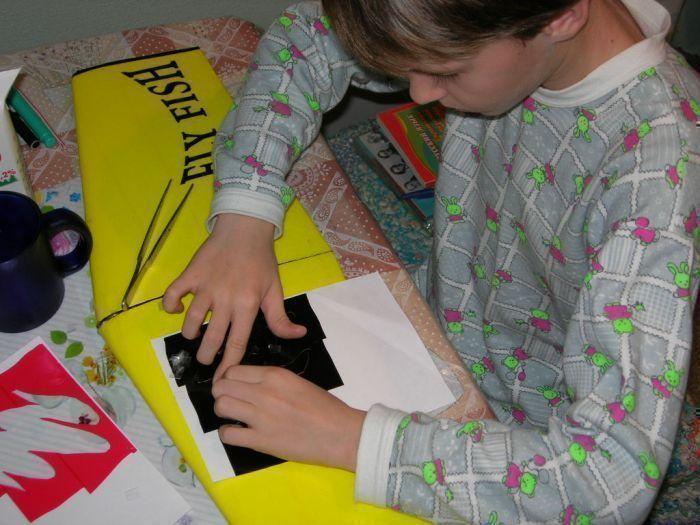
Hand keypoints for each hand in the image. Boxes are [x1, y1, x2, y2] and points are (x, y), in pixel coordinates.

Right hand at [163, 214, 306, 379]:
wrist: (245, 228)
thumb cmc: (262, 260)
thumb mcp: (275, 289)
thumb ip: (281, 317)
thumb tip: (298, 335)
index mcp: (248, 305)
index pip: (237, 342)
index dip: (230, 363)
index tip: (223, 378)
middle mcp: (226, 299)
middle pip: (212, 336)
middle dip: (207, 354)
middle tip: (205, 360)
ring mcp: (206, 286)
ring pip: (192, 319)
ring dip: (189, 332)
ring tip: (192, 337)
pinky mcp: (191, 274)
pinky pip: (173, 293)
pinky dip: (170, 304)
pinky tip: (174, 310)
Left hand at [212, 365, 365, 470]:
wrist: (341, 434)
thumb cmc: (326, 408)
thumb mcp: (298, 382)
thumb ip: (273, 381)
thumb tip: (252, 385)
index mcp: (276, 375)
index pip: (234, 370)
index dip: (229, 379)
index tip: (233, 386)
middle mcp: (264, 392)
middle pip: (222, 386)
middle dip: (222, 393)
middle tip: (231, 401)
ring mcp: (261, 417)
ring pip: (221, 406)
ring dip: (223, 412)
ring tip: (234, 417)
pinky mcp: (261, 441)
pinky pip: (228, 434)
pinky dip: (228, 434)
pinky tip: (238, 433)